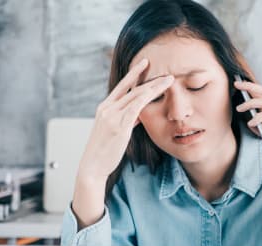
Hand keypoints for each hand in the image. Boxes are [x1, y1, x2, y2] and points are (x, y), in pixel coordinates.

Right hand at [77, 58, 173, 181]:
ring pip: (136, 96)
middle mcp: (107, 108)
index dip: (134, 74)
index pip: (122, 86)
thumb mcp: (116, 131)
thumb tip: (139, 114)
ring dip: (154, 87)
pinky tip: (156, 92)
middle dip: (149, 78)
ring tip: (169, 80)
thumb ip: (127, 120)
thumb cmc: (105, 150)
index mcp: (105, 107)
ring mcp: (112, 116)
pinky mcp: (119, 126)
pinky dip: (146, 98)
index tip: (145, 63)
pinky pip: (135, 108)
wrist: (92, 166)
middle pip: (131, 88)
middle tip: (165, 70)